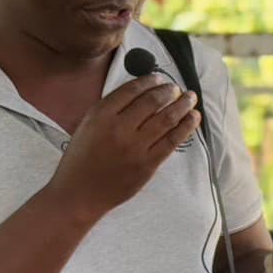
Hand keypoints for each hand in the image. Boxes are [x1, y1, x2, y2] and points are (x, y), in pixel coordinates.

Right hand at [46, 73, 199, 221]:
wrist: (79, 194)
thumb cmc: (81, 160)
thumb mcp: (88, 125)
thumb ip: (111, 108)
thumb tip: (141, 91)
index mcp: (101, 115)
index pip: (132, 90)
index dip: (150, 81)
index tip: (159, 78)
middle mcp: (119, 128)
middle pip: (152, 101)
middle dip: (169, 91)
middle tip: (176, 88)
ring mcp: (135, 148)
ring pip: (167, 119)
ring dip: (182, 105)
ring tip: (190, 98)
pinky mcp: (148, 165)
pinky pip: (172, 141)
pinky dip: (186, 127)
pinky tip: (193, 118)